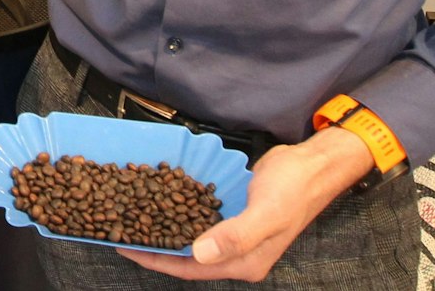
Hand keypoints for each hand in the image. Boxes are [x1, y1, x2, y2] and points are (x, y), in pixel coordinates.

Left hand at [121, 127, 373, 281]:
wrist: (314, 164)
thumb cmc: (294, 189)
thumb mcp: (266, 214)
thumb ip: (234, 236)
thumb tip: (198, 253)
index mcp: (244, 263)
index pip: (190, 269)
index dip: (156, 261)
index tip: (126, 249)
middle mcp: (238, 253)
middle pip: (186, 256)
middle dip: (155, 246)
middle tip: (120, 231)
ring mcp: (236, 233)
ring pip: (191, 236)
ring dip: (165, 228)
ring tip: (133, 216)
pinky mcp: (234, 213)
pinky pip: (201, 216)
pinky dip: (180, 210)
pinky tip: (162, 198)